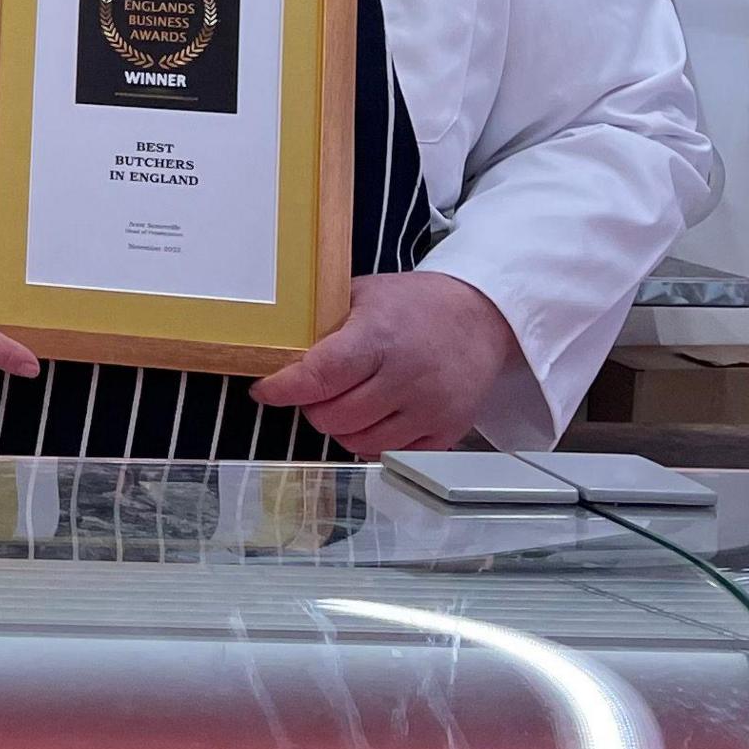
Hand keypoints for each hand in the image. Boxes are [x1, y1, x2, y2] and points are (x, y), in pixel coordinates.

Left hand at [251, 270, 517, 458]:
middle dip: (313, 406)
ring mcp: (430, 408)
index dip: (284, 389)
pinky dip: (372, 440)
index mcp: (380, 337)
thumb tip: (274, 349)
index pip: (320, 376)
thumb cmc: (415, 305)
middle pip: (333, 417)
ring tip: (348, 400)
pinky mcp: (447, 431)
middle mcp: (407, 377)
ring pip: (357, 442)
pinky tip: (376, 414)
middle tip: (317, 390)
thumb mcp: (364, 295)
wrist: (483, 316)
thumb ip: (322, 323)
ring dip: (340, 427)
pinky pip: (390, 453)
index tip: (265, 391)